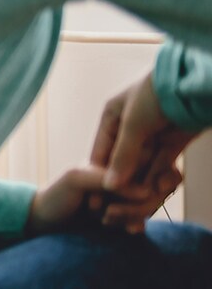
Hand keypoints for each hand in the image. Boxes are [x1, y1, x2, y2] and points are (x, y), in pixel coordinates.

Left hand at [27, 163, 179, 235]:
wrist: (45, 222)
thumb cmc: (56, 195)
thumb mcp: (76, 179)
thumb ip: (106, 179)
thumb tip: (146, 191)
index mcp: (114, 160)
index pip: (151, 162)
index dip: (157, 176)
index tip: (149, 190)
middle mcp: (125, 176)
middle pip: (156, 186)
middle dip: (140, 203)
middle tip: (109, 213)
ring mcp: (127, 196)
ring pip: (150, 204)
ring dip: (134, 214)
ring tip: (105, 221)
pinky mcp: (125, 216)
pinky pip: (143, 219)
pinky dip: (136, 224)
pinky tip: (127, 230)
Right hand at [91, 73, 196, 198]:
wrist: (192, 86)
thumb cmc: (155, 96)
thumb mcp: (132, 126)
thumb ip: (121, 157)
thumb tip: (110, 185)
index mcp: (112, 116)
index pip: (101, 151)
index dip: (99, 174)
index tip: (96, 196)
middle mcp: (130, 126)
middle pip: (122, 160)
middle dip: (122, 180)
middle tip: (119, 202)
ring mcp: (153, 134)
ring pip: (143, 164)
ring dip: (141, 181)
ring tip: (138, 201)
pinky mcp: (172, 141)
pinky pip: (162, 163)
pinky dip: (159, 176)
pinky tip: (154, 191)